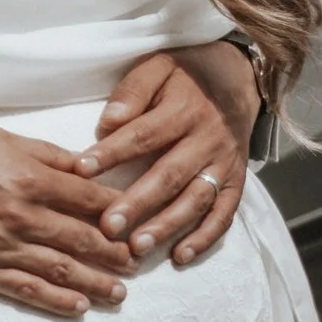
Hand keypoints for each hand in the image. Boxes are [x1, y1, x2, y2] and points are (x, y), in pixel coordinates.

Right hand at [0, 119, 136, 316]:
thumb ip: (45, 154)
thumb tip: (86, 166)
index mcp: (29, 178)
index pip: (90, 200)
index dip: (120, 214)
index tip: (138, 222)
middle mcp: (21, 216)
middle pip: (84, 239)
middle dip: (117, 253)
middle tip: (139, 263)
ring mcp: (0, 246)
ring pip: (61, 270)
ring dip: (96, 283)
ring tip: (120, 293)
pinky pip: (25, 289)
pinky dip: (55, 300)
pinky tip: (78, 307)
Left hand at [76, 43, 258, 266]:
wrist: (240, 76)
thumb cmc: (186, 72)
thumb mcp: (158, 65)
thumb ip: (134, 90)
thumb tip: (108, 121)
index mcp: (184, 109)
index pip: (143, 134)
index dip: (112, 153)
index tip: (81, 170)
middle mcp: (207, 140)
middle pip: (169, 175)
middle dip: (138, 203)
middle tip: (108, 226)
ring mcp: (224, 164)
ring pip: (196, 200)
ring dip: (167, 227)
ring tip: (137, 248)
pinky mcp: (237, 181)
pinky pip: (224, 214)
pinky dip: (205, 238)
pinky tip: (179, 256)